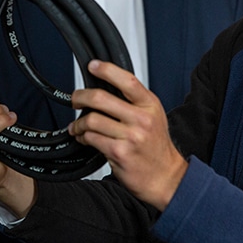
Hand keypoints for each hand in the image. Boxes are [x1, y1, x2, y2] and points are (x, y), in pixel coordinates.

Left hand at [69, 60, 186, 210]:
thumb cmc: (156, 147)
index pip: (127, 80)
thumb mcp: (153, 116)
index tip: (93, 66)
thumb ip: (134, 102)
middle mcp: (142, 119)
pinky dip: (83, 137)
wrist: (166, 177)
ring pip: (92, 120)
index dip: (107, 70)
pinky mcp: (119, 152)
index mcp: (150, 105)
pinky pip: (92, 138)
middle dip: (81, 97)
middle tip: (75, 99)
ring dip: (79, 122)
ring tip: (78, 126)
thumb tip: (105, 87)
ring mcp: (131, 136)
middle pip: (101, 98)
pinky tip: (84, 138)